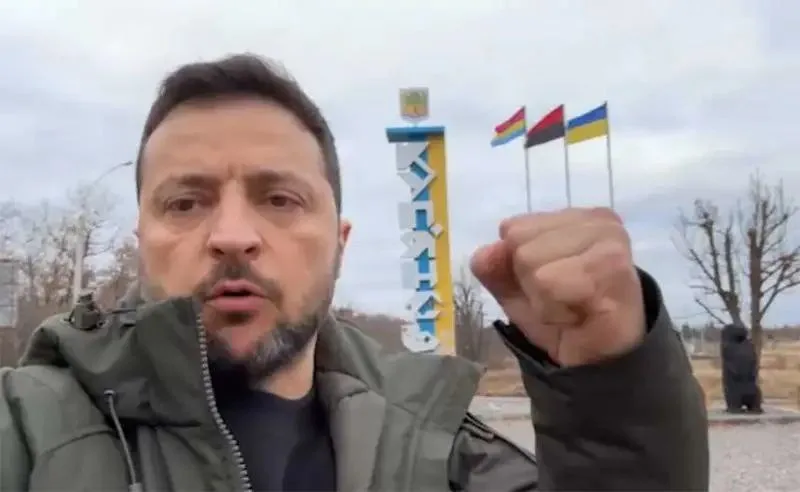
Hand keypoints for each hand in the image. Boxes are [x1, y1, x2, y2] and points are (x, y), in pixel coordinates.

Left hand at [470, 208, 644, 366]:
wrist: (596, 360)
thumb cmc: (561, 316)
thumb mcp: (515, 288)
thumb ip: (495, 266)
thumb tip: (484, 253)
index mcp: (576, 217)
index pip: (513, 228)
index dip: (520, 265)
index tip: (552, 283)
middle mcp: (597, 221)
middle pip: (519, 243)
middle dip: (531, 282)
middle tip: (563, 298)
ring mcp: (608, 242)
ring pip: (531, 262)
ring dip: (542, 298)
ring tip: (571, 306)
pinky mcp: (612, 268)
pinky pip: (548, 283)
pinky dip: (553, 308)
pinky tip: (579, 315)